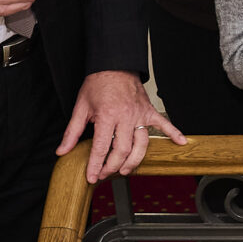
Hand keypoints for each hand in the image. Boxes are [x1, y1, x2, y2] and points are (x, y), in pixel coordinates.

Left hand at [58, 71, 189, 182]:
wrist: (114, 64)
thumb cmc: (98, 84)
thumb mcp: (80, 107)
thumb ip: (72, 132)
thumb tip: (62, 151)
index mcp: (107, 115)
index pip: (102, 147)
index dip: (95, 165)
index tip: (92, 176)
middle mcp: (126, 116)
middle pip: (123, 149)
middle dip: (113, 166)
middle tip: (105, 174)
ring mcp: (140, 114)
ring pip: (141, 144)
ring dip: (134, 161)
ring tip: (125, 170)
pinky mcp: (149, 111)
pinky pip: (164, 124)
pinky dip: (173, 133)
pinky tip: (180, 143)